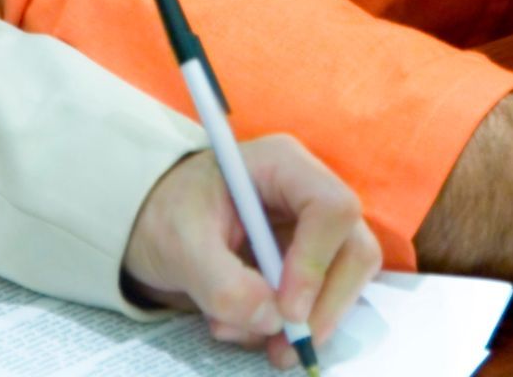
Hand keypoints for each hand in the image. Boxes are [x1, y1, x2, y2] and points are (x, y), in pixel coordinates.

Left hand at [122, 135, 382, 368]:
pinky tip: (246, 328)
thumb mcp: (179, 244)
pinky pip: (322, 303)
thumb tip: (271, 320)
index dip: (317, 263)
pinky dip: (288, 328)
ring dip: (303, 324)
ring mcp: (313, 230)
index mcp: (283, 165)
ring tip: (240, 332)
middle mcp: (309, 193)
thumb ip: (221, 282)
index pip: (332, 209)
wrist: (157, 227)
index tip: (285, 310)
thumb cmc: (166, 214)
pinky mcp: (309, 264)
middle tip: (282, 347)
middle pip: (354, 251)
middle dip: (322, 308)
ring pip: (345, 283)